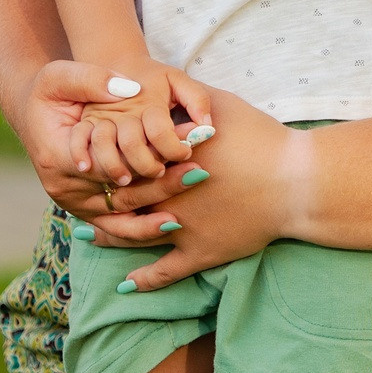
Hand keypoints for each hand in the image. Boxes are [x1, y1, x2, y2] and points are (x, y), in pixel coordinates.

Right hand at [16, 59, 198, 219]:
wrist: (33, 113)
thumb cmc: (48, 91)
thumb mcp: (60, 74)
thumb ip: (92, 79)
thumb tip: (130, 89)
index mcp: (56, 155)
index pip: (107, 166)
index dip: (145, 159)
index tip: (181, 149)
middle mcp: (62, 187)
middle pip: (118, 195)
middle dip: (160, 185)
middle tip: (198, 172)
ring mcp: (72, 202)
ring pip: (119, 216)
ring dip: (155, 209)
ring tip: (189, 196)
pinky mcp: (82, 209)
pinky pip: (113, 227)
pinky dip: (140, 228)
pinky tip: (170, 223)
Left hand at [72, 86, 298, 290]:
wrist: (295, 181)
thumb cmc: (260, 139)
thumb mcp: (219, 105)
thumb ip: (187, 98)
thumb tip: (164, 87)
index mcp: (168, 159)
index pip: (124, 162)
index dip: (103, 162)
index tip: (88, 161)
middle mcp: (166, 196)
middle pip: (122, 199)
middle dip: (98, 199)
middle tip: (76, 201)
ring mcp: (182, 229)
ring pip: (134, 236)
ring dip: (109, 237)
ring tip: (88, 236)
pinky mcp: (201, 254)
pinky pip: (165, 272)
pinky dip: (144, 280)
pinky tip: (126, 284)